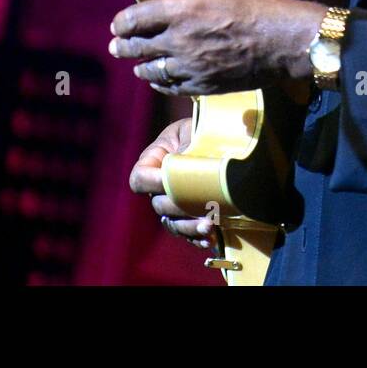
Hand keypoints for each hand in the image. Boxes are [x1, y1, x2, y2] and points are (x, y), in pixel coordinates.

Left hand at [109, 0, 325, 94]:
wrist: (286, 41)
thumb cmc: (258, 4)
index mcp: (182, 11)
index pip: (135, 19)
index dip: (121, 22)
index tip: (118, 24)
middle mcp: (180, 41)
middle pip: (137, 47)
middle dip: (122, 45)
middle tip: (116, 45)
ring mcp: (190, 67)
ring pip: (150, 71)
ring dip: (140, 66)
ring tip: (137, 63)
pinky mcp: (203, 85)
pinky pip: (170, 87)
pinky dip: (160, 82)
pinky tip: (159, 79)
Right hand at [129, 116, 214, 248]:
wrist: (227, 140)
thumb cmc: (206, 129)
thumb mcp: (194, 130)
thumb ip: (186, 144)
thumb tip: (184, 163)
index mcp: (155, 159)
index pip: (139, 177)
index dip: (150, 182)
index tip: (168, 181)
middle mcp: (161, 186)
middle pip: (159, 205)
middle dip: (178, 208)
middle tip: (198, 205)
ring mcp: (175, 203)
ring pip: (173, 223)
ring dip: (189, 227)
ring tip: (208, 226)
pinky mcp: (191, 215)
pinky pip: (188, 233)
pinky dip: (197, 238)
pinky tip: (210, 239)